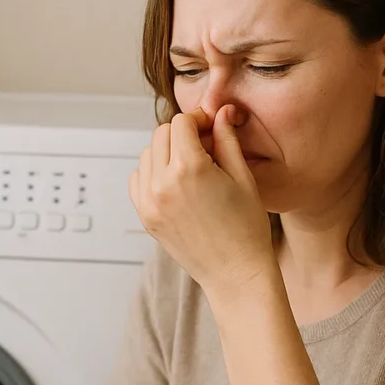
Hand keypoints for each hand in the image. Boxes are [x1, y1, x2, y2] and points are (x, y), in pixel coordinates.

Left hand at [129, 104, 275, 302]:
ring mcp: (149, 202)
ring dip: (166, 151)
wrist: (234, 273)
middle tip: (205, 146)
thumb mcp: (242, 177)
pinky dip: (152, 172)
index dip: (199, 119)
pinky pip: (138, 180)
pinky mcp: (145, 217)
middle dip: (182, 133)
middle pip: (161, 135)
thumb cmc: (246, 228)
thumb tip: (222, 111)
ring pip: (147, 155)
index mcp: (189, 169)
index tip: (211, 127)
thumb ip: (227, 139)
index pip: (181, 122)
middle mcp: (162, 184)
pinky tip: (176, 181)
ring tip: (192, 165)